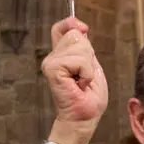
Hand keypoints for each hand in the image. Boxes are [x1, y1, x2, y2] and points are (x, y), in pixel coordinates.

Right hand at [42, 17, 107, 143]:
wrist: (83, 119)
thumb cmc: (89, 98)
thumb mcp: (92, 67)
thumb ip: (85, 49)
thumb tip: (81, 28)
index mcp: (61, 55)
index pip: (61, 28)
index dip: (71, 24)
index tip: (84, 29)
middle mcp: (53, 57)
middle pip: (75, 34)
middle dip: (88, 54)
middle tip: (84, 75)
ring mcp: (51, 63)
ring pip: (79, 46)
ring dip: (88, 65)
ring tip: (82, 81)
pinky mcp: (53, 69)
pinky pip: (79, 60)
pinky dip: (86, 72)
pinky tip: (80, 84)